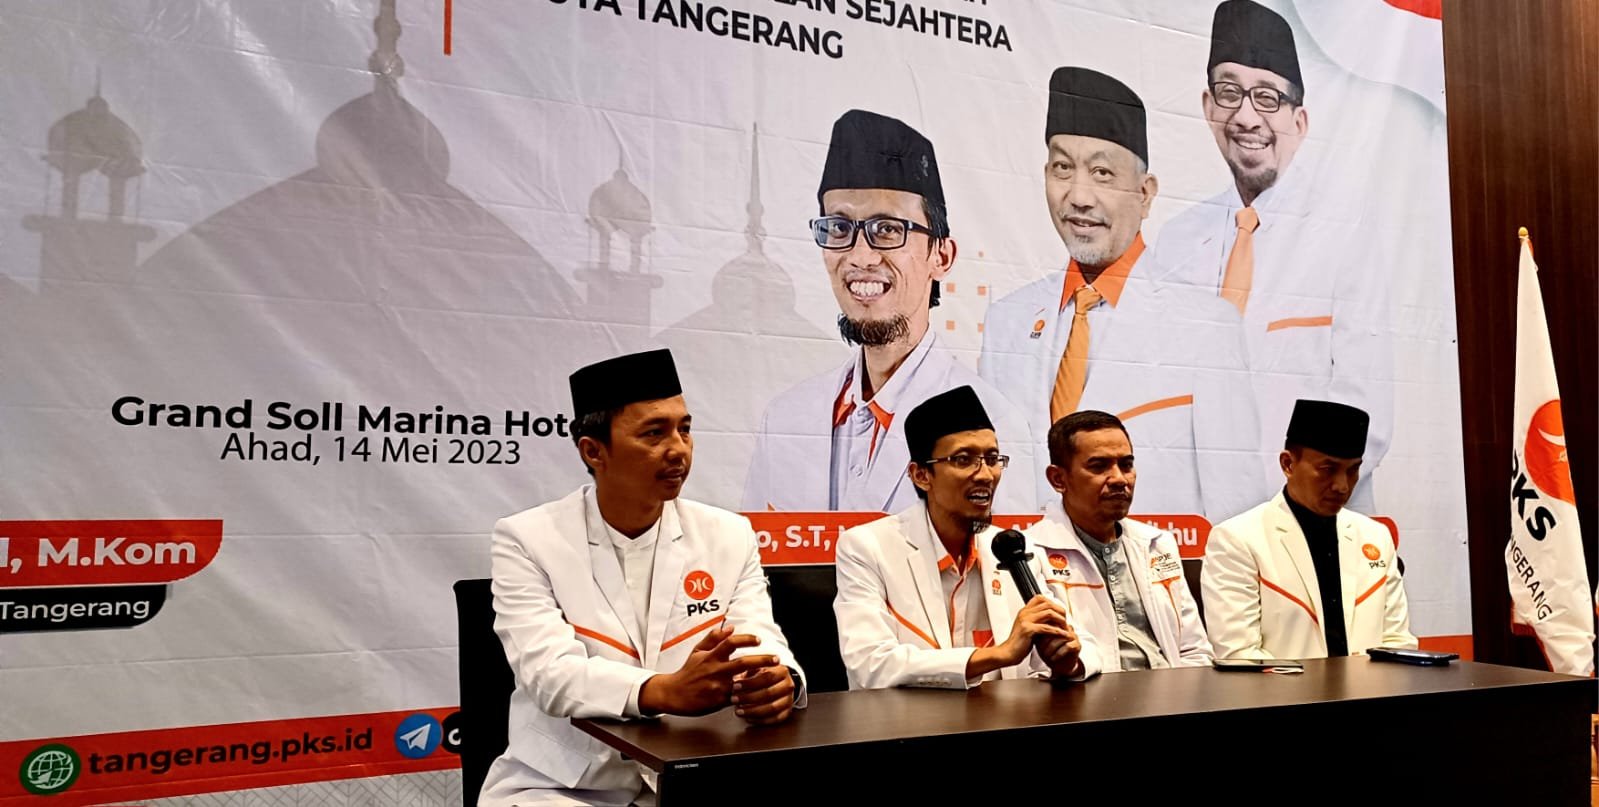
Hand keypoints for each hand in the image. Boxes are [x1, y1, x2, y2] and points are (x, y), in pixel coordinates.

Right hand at [639, 624, 774, 715]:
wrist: (674, 694)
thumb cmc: (688, 671)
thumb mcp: (697, 651)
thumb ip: (713, 638)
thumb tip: (730, 628)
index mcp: (711, 657)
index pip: (731, 643)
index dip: (746, 639)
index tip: (758, 640)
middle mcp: (716, 670)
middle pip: (743, 662)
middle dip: (762, 659)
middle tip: (776, 658)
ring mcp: (718, 687)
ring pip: (744, 682)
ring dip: (761, 678)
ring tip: (773, 675)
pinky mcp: (720, 701)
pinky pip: (740, 697)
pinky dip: (751, 693)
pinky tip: (761, 691)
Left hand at [730, 664, 795, 725]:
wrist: (779, 683)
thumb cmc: (763, 675)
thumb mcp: (756, 668)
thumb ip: (746, 672)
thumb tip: (734, 680)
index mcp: (782, 671)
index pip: (766, 677)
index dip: (750, 683)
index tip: (735, 686)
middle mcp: (789, 685)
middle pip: (769, 693)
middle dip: (749, 698)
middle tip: (734, 699)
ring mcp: (789, 700)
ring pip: (772, 708)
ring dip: (752, 711)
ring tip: (738, 711)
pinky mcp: (787, 712)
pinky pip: (774, 719)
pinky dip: (760, 720)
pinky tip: (748, 718)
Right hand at [966, 595, 1073, 678]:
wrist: (1008, 653)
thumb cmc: (1018, 643)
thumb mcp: (1028, 628)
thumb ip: (1037, 621)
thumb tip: (1051, 618)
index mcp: (1024, 611)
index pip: (1040, 598)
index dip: (1052, 602)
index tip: (1059, 611)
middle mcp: (1025, 613)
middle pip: (1047, 604)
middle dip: (1060, 611)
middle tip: (1065, 619)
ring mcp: (1026, 621)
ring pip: (1049, 613)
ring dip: (1060, 620)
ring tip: (1065, 627)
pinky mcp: (1028, 630)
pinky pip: (1046, 627)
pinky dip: (1057, 631)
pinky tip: (1062, 635)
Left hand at [1037, 623, 1083, 678]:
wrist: (1058, 666)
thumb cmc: (1049, 653)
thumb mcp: (1039, 642)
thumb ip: (1037, 632)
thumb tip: (1029, 626)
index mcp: (1057, 624)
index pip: (1049, 622)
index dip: (1041, 632)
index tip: (1035, 640)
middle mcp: (1066, 628)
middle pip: (1055, 629)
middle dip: (1045, 640)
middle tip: (1040, 648)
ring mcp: (1073, 636)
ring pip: (1060, 638)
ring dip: (1051, 648)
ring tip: (1046, 655)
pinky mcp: (1077, 645)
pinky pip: (1068, 646)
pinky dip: (1058, 653)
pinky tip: (1053, 658)